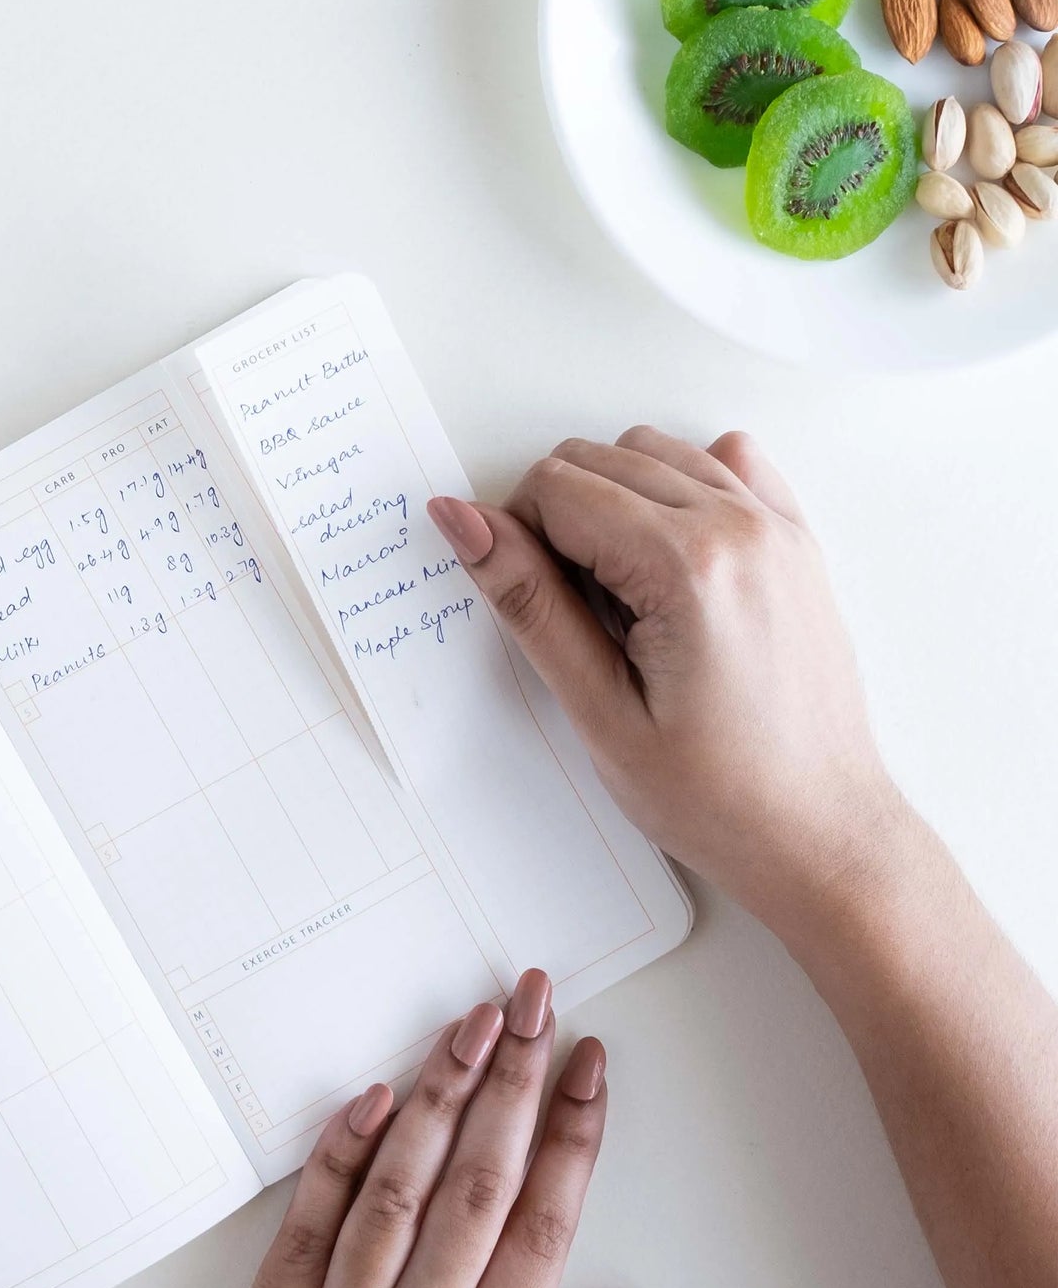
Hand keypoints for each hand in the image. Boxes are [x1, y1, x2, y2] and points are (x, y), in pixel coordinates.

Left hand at [175, 970, 669, 1287]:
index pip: (541, 1227)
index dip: (571, 1137)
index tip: (589, 1069)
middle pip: (475, 1181)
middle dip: (510, 1081)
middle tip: (532, 1004)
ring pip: (395, 1184)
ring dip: (435, 1094)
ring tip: (468, 1025)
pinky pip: (305, 1225)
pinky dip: (338, 1156)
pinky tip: (369, 1099)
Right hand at [428, 428, 905, 933]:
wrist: (821, 837)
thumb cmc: (719, 796)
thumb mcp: (599, 711)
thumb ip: (530, 602)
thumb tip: (466, 522)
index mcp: (687, 566)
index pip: (556, 487)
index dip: (517, 538)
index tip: (535, 606)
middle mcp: (740, 527)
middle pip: (599, 458)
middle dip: (559, 518)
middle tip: (574, 615)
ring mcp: (777, 529)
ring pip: (654, 451)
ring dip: (614, 500)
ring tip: (620, 596)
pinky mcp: (796, 544)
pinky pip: (724, 464)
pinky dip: (678, 489)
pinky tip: (668, 560)